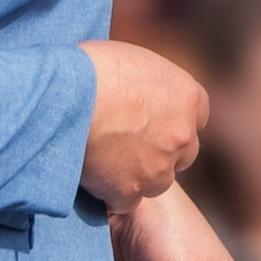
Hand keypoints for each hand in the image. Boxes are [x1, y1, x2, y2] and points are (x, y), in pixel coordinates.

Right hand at [80, 39, 207, 208]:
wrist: (65, 94)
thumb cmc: (91, 66)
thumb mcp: (134, 59)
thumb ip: (149, 81)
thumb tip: (140, 88)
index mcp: (188, 96)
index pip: (195, 118)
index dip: (171, 121)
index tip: (150, 121)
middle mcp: (182, 134)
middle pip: (182, 154)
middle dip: (160, 151)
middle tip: (127, 143)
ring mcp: (159, 167)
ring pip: (156, 181)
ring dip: (136, 175)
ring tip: (104, 160)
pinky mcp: (130, 191)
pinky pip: (124, 201)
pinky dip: (110, 193)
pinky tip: (91, 177)